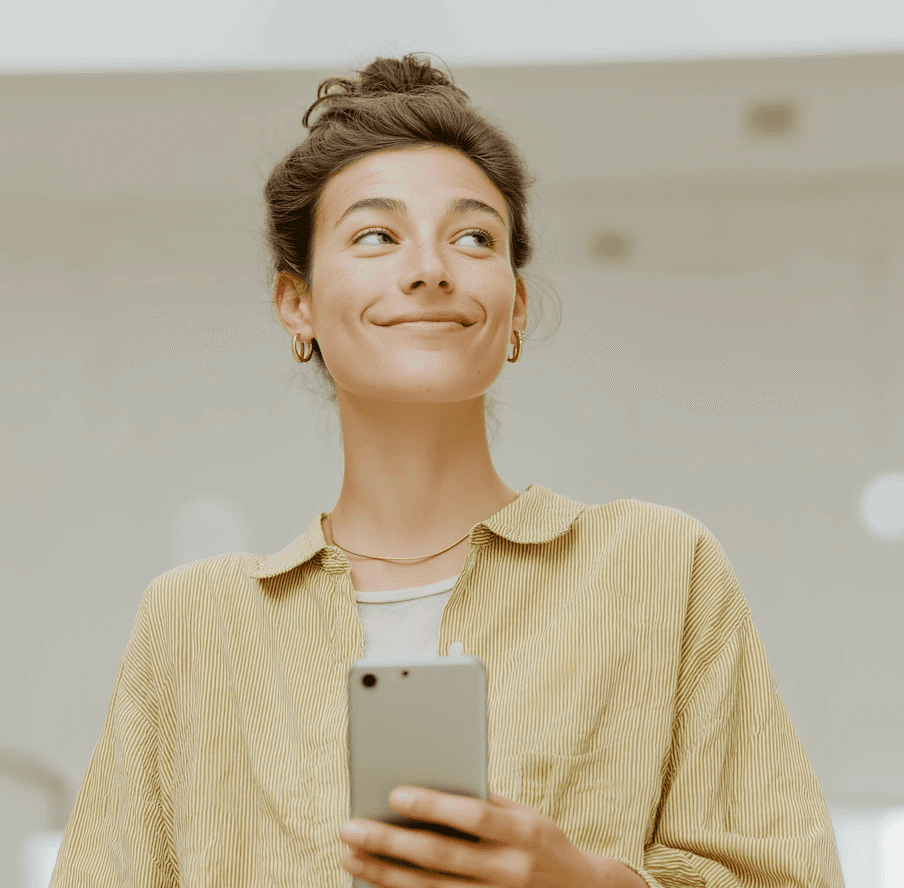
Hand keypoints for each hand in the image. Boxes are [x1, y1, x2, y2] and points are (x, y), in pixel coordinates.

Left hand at [339, 786, 614, 886]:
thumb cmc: (542, 844)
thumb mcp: (526, 816)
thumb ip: (486, 802)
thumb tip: (435, 783)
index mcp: (523, 833)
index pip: (473, 817)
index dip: (434, 806)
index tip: (394, 794)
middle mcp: (509, 870)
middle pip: (441, 857)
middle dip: (391, 842)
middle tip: (351, 828)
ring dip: (384, 874)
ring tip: (350, 857)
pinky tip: (376, 883)